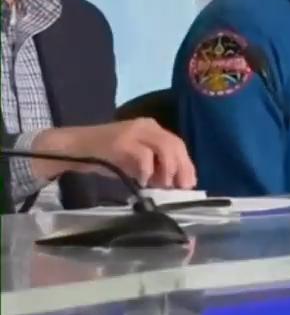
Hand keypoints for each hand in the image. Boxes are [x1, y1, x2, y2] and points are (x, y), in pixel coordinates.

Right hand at [31, 119, 197, 189]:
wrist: (74, 148)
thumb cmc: (106, 156)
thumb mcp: (135, 162)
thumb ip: (154, 169)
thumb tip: (173, 184)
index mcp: (152, 129)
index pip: (178, 144)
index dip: (187, 164)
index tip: (190, 183)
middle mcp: (147, 126)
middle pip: (175, 145)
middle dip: (182, 168)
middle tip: (181, 187)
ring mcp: (134, 131)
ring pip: (164, 147)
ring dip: (168, 168)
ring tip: (164, 185)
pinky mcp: (121, 141)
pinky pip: (143, 155)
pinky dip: (148, 170)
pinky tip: (144, 181)